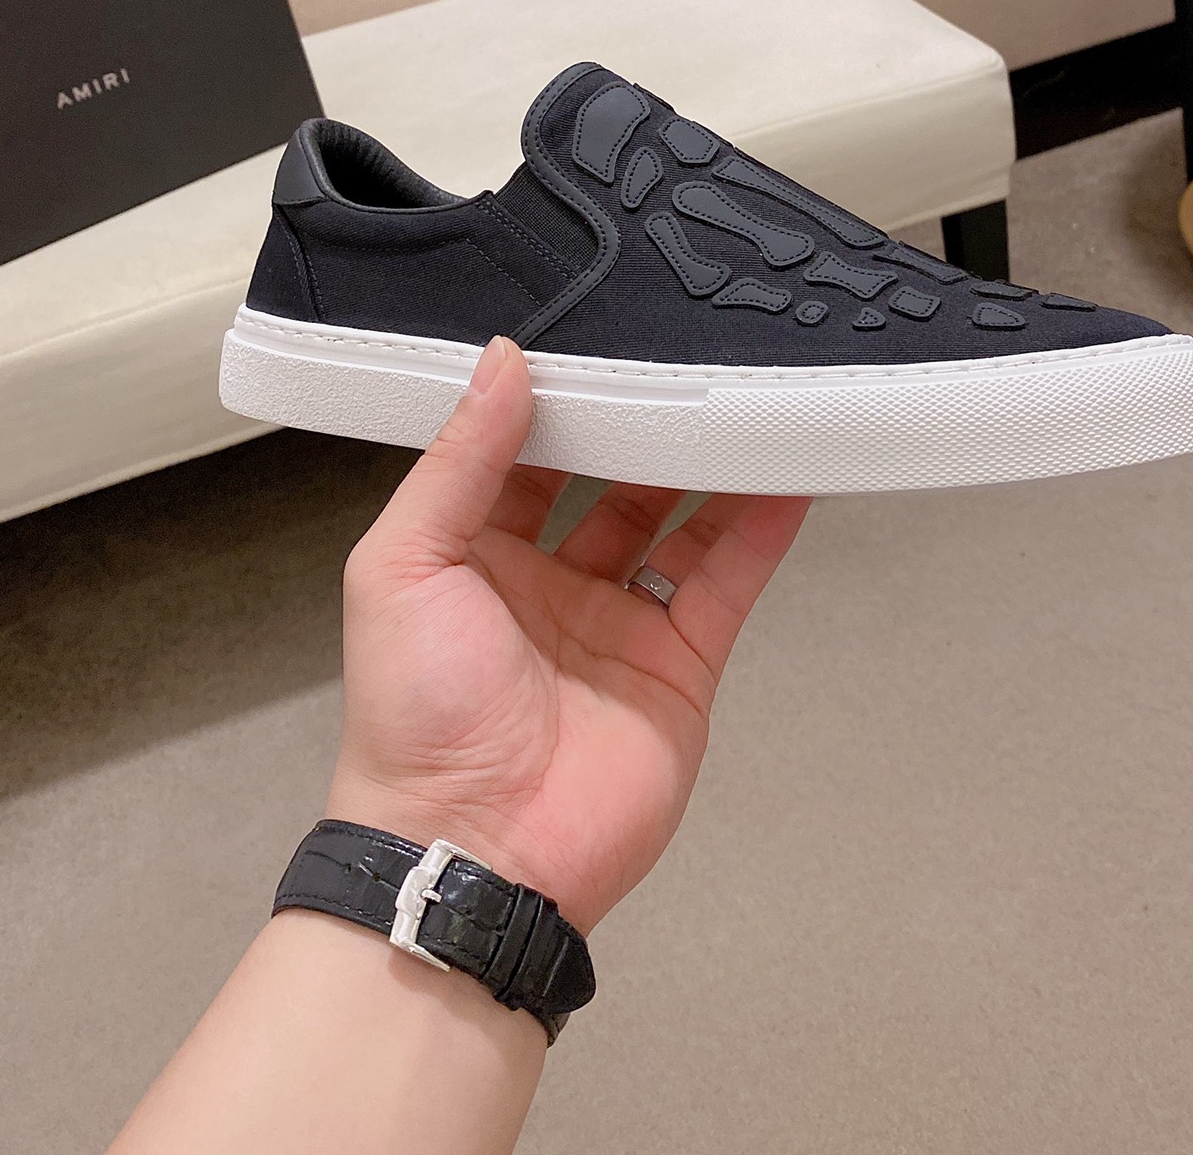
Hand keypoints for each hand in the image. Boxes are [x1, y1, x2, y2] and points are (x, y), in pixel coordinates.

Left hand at [325, 338, 808, 934]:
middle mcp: (549, 583)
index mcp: (474, 554)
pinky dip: (760, 528)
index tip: (596, 340)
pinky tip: (787, 474)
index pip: (523, 455)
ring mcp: (618, 623)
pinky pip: (726, 580)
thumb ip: (458, 461)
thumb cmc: (412, 720)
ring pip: (678, 521)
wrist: (476, 853)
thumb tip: (499, 363)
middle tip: (682, 359)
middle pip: (611, 481)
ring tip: (746, 399)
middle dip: (645, 425)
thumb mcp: (404, 564)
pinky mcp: (679, 663)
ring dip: (711, 465)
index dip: (560, 402)